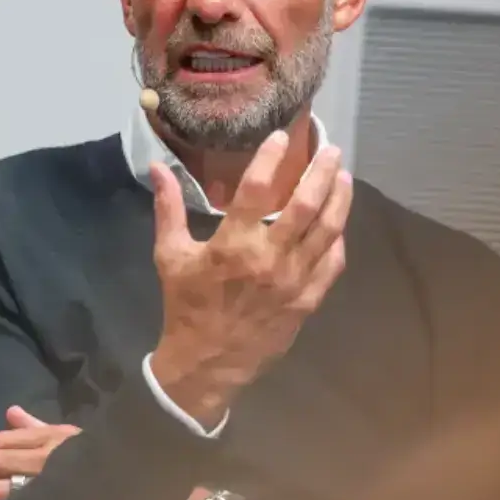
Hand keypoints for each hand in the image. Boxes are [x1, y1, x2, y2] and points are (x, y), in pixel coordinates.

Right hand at [147, 131, 351, 422]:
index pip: (257, 190)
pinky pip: (332, 264)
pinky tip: (339, 222)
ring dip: (338, 199)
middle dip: (320, 172)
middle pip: (305, 206)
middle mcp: (269, 259)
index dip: (272, 158)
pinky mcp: (308, 300)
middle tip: (330, 149)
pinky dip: (338, 239)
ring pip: (327, 231)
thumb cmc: (186, 305)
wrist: (207, 363)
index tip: (283, 136)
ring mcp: (293, 281)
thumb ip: (168, 208)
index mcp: (232, 245)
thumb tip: (157, 166)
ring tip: (342, 175)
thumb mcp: (169, 255)